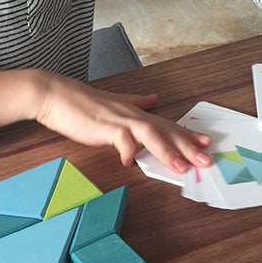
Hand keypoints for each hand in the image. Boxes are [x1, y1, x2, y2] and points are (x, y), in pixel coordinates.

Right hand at [0, 69, 211, 172]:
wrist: (54, 94)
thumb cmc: (82, 103)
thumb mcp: (115, 102)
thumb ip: (136, 102)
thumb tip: (155, 98)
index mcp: (135, 112)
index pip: (167, 124)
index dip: (187, 134)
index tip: (206, 143)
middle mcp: (131, 115)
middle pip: (165, 130)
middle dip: (188, 146)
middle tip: (207, 160)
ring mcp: (117, 120)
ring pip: (149, 134)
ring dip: (166, 151)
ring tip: (181, 168)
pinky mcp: (102, 127)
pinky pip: (119, 139)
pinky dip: (126, 151)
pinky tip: (129, 163)